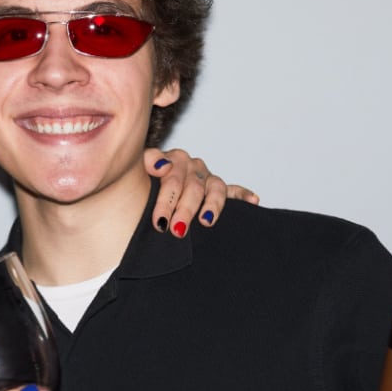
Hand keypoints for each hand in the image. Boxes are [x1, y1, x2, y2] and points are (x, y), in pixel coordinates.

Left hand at [144, 147, 259, 237]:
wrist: (144, 185)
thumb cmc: (142, 180)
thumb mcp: (138, 169)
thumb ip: (146, 162)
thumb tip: (160, 166)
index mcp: (174, 159)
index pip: (172, 178)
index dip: (166, 201)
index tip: (160, 222)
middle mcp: (193, 166)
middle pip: (193, 188)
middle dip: (185, 211)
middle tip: (177, 231)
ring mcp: (208, 177)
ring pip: (215, 190)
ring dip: (212, 206)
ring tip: (206, 221)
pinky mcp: (220, 188)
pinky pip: (234, 191)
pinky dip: (243, 195)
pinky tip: (253, 201)